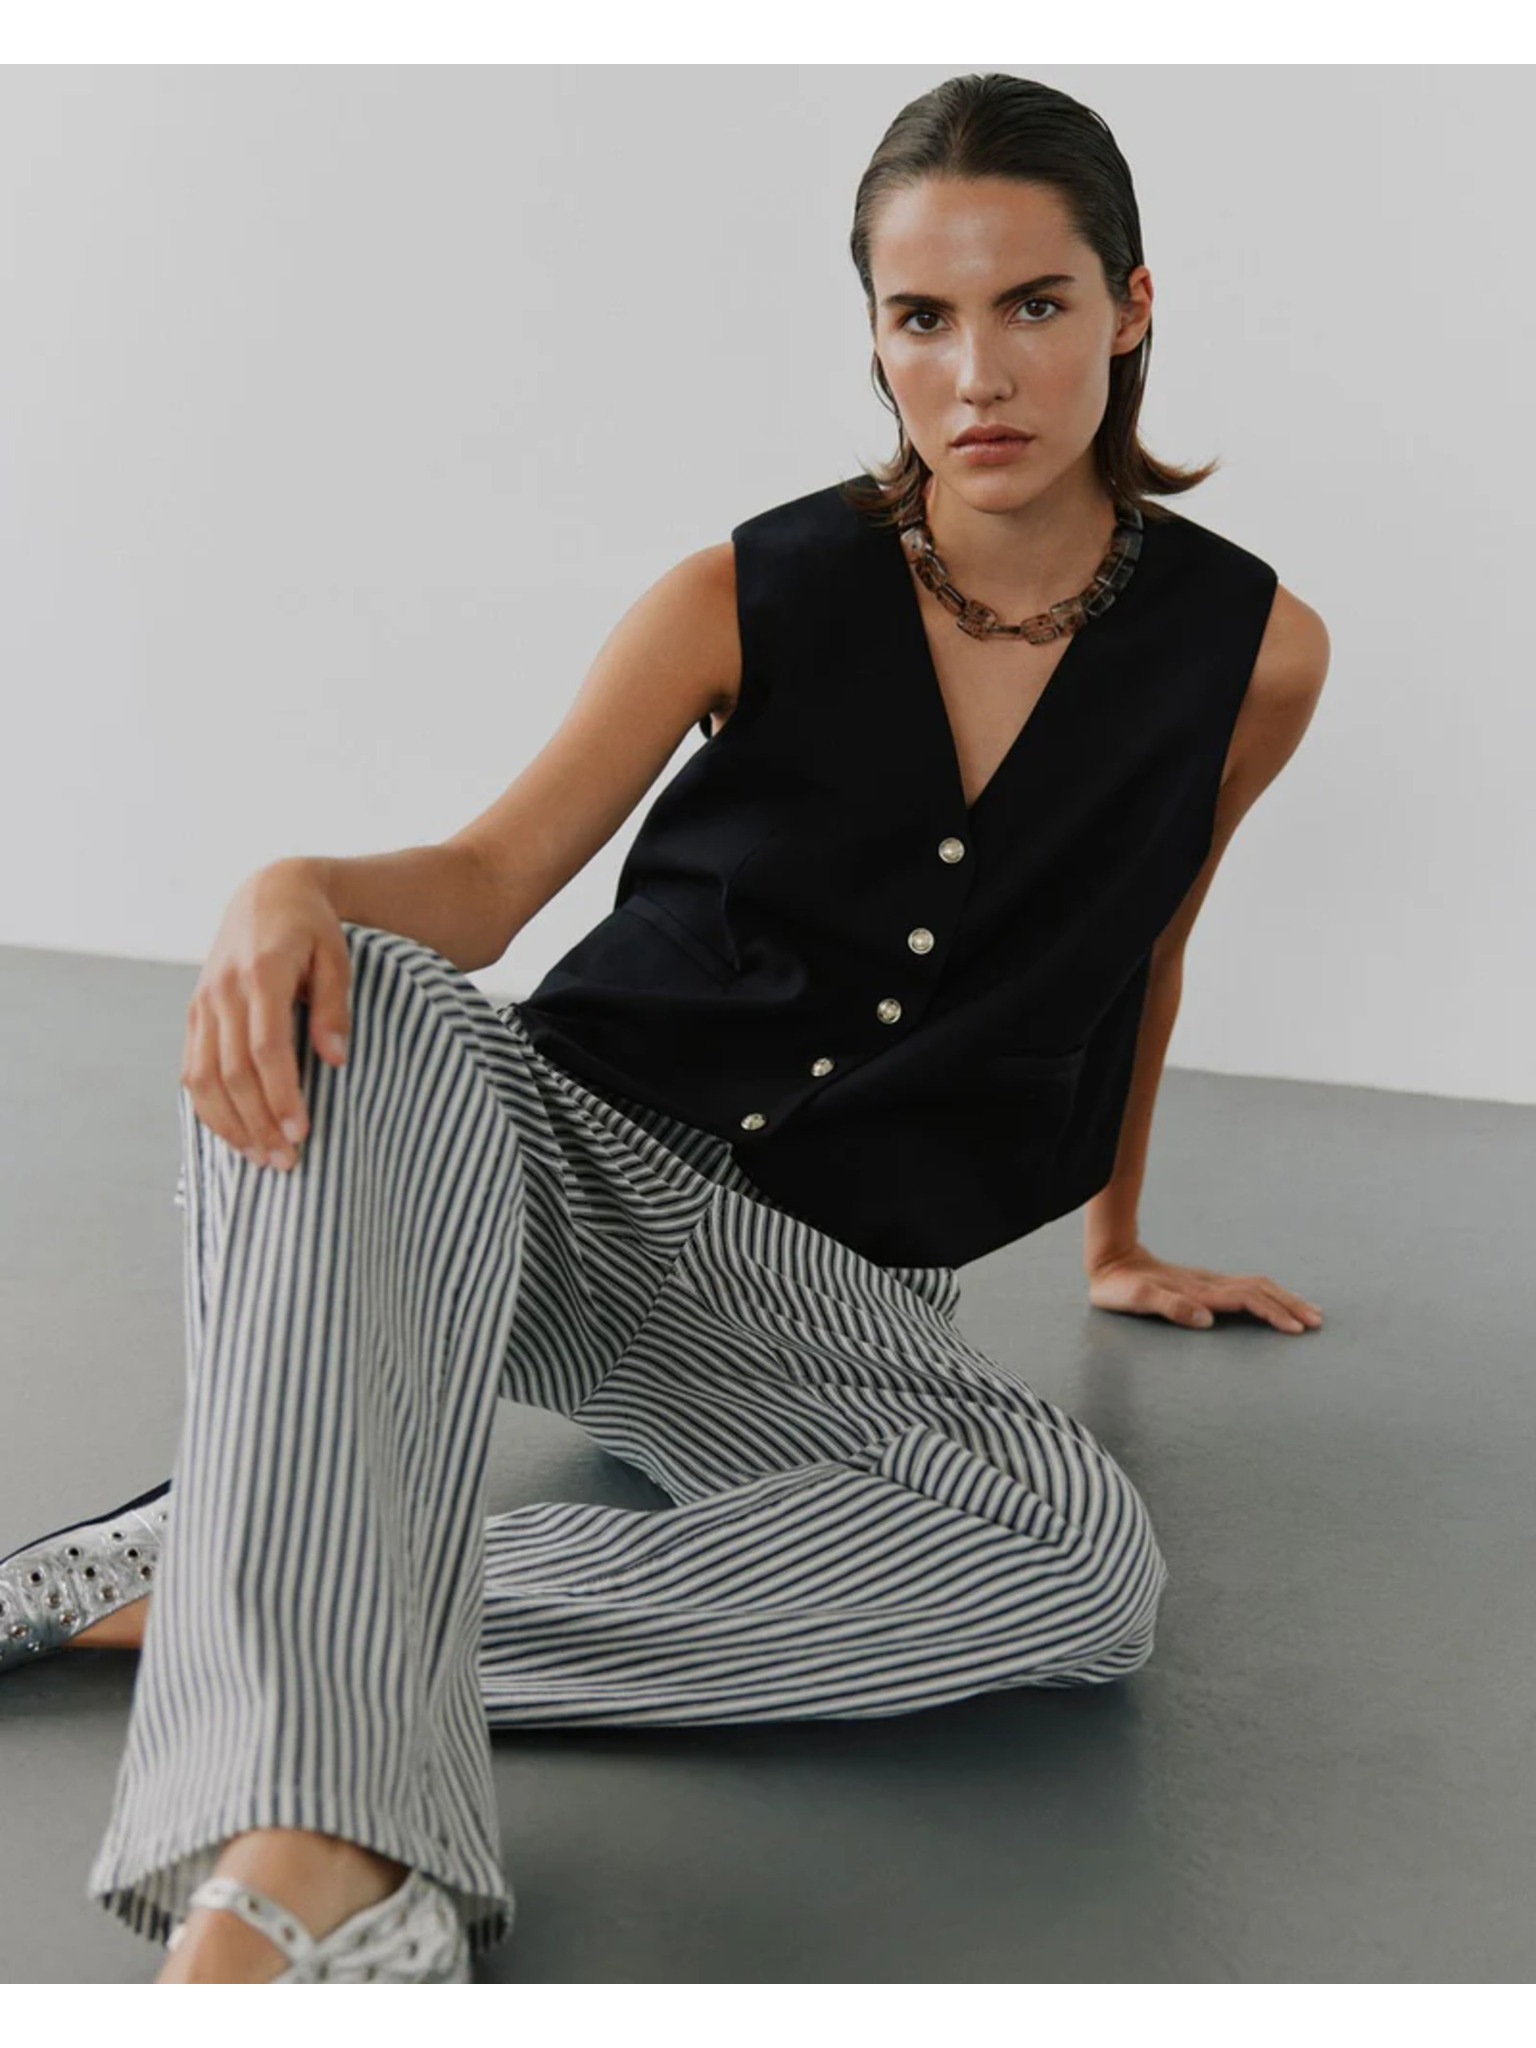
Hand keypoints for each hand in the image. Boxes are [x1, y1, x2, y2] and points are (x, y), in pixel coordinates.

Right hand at [180, 860, 353, 1172]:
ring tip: (262, 1159)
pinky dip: (209, 1107)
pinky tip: (234, 1135)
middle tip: (287, 1162)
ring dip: (231, 1124)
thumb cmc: (313, 929)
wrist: (268, 894)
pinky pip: (192, 1069)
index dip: (281, 1094)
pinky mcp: (194, 1013)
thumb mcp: (337, 957)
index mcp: (262, 974)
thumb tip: (335, 1060)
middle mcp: (223, 991)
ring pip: (203, 1076)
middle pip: (233, 1071)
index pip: (266, 1046)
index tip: (300, 1132)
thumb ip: (335, 1007)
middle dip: (259, 1122)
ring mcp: (203, 1004)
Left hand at [1086, 1242, 1323, 1334]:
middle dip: (1290, 1305)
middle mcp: (1209, 1284)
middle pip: (1260, 1290)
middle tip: (1317, 1322)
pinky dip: (1268, 1294)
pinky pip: (1246, 1287)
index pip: (1246, 1300)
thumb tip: (1207, 1320)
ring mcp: (1208, 1281)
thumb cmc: (1120, 1287)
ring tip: (1309, 1312)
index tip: (1295, 1328)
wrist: (1110, 1260)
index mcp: (1199, 1290)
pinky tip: (1276, 1302)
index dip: (1272, 1313)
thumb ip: (1169, 1307)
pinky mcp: (1205, 1283)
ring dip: (1284, 1298)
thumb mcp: (1136, 1299)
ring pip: (1257, 1285)